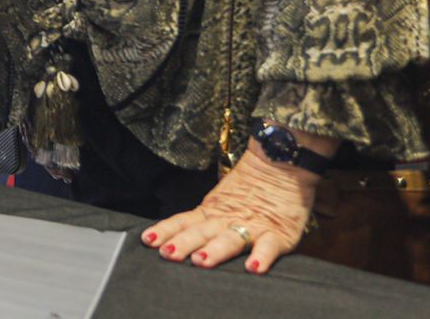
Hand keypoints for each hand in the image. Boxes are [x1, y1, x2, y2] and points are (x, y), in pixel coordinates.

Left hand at [143, 139, 317, 274]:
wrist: (281, 161)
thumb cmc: (251, 186)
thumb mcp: (221, 200)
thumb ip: (204, 219)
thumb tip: (175, 236)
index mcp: (211, 211)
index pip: (183, 222)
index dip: (166, 231)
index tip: (148, 240)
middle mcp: (227, 219)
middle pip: (202, 232)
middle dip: (184, 244)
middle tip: (168, 255)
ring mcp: (252, 226)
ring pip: (230, 239)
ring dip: (215, 250)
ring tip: (201, 261)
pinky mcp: (279, 233)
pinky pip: (269, 246)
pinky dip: (262, 257)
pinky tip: (254, 268)